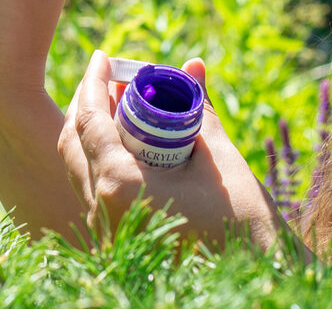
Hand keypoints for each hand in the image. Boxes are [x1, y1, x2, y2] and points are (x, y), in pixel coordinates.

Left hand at [59, 50, 287, 251]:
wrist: (258, 273)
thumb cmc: (242, 217)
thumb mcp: (216, 154)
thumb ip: (196, 106)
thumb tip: (192, 64)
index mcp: (120, 187)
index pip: (89, 122)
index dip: (92, 83)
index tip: (103, 57)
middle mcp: (101, 211)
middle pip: (73, 144)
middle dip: (86, 104)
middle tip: (107, 77)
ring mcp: (105, 231)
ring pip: (79, 168)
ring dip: (90, 131)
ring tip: (115, 101)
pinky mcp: (115, 240)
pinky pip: (94, 189)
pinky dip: (100, 158)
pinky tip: (120, 139)